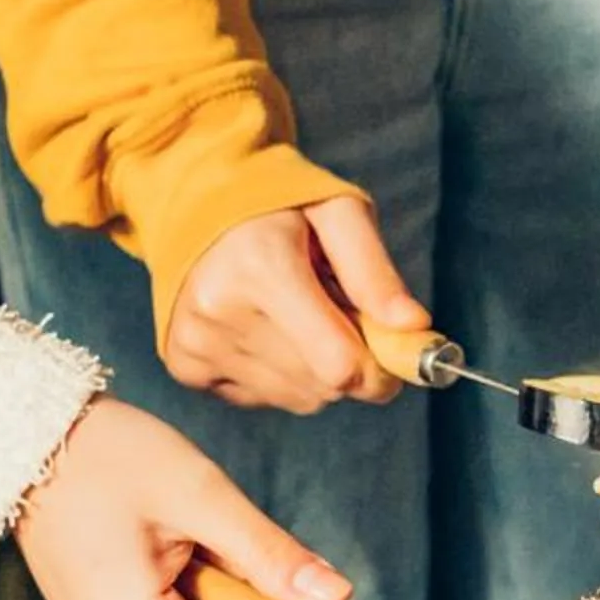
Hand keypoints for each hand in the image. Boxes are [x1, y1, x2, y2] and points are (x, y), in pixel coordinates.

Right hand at [13, 398, 351, 599]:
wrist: (27, 445)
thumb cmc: (108, 458)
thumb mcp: (200, 495)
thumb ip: (270, 555)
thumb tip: (338, 599)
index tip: (313, 589)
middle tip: (225, 540)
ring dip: (230, 596)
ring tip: (184, 537)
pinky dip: (204, 595)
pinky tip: (170, 549)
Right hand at [164, 194, 428, 413]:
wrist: (192, 200)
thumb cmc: (279, 203)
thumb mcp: (338, 211)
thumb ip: (375, 271)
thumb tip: (414, 327)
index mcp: (260, 268)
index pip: (339, 365)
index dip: (381, 369)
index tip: (395, 350)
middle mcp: (219, 311)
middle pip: (323, 387)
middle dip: (352, 364)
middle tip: (341, 315)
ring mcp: (197, 342)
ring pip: (298, 399)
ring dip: (317, 371)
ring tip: (300, 315)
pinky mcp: (184, 363)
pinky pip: (263, 398)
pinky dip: (281, 374)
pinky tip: (269, 329)